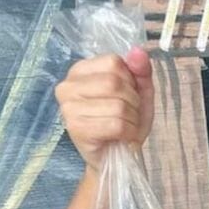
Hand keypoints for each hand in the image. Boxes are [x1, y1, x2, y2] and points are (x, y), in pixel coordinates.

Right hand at [54, 47, 154, 172]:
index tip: (127, 96)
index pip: (114, 62)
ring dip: (131, 119)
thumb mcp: (139, 93)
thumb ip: (141, 71)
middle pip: (115, 82)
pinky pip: (116, 124)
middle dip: (133, 102)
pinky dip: (128, 132)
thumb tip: (138, 51)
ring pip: (118, 105)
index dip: (130, 81)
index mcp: (80, 71)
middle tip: (127, 115)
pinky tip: (121, 136)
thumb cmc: (124, 123)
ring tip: (124, 126)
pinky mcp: (75, 128)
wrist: (115, 158)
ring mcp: (68, 107)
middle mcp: (67, 85)